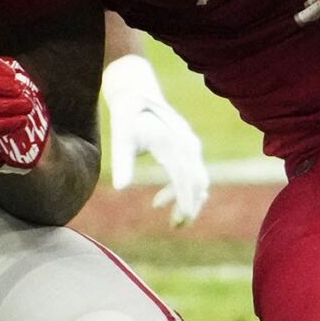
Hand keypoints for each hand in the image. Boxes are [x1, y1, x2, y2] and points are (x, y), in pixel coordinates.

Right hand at [0, 51, 50, 172]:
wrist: (6, 145)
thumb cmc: (2, 111)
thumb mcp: (5, 88)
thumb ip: (7, 76)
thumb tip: (15, 73)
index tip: (11, 72)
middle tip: (17, 89)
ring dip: (2, 105)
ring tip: (25, 106)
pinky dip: (3, 125)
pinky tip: (20, 121)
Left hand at [102, 52, 208, 223]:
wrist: (138, 95)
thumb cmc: (127, 118)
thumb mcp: (121, 138)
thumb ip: (122, 162)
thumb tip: (121, 188)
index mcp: (171, 141)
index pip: (184, 175)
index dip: (185, 198)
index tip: (184, 218)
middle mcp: (186, 143)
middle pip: (197, 180)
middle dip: (190, 204)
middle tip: (176, 225)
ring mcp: (190, 145)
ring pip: (198, 178)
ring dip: (188, 199)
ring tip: (172, 220)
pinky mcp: (189, 148)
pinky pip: (193, 173)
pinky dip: (183, 189)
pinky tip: (159, 201)